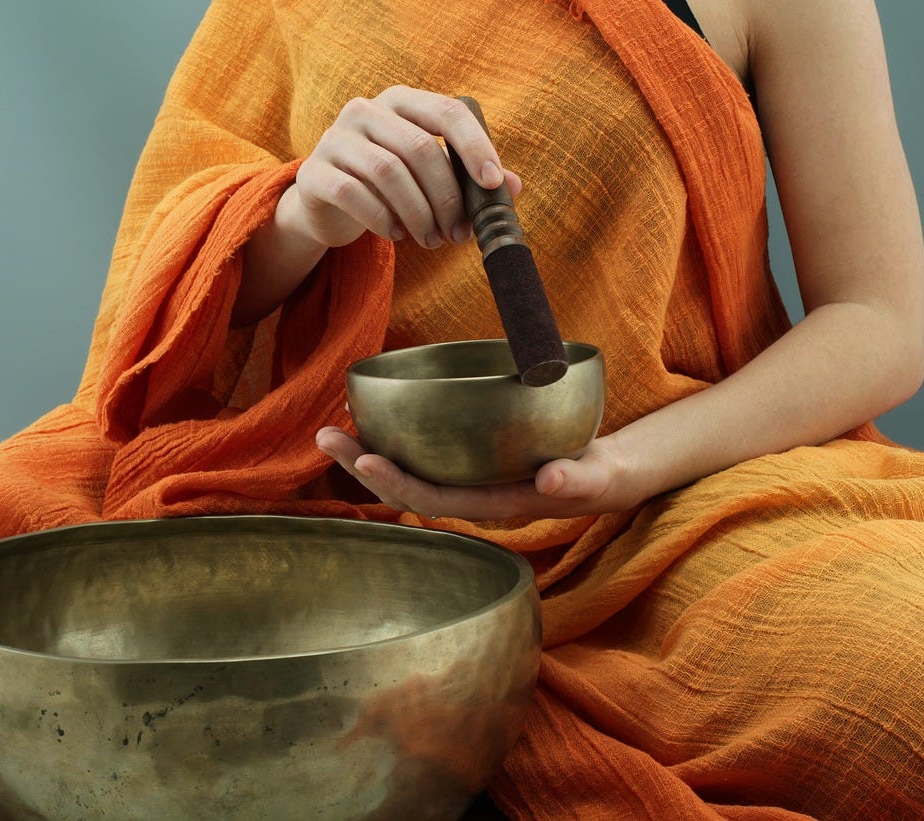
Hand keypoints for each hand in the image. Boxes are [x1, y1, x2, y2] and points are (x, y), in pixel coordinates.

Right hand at [290, 85, 522, 249]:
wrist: (325, 204)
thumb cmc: (386, 186)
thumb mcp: (427, 176)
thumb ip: (467, 176)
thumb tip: (514, 187)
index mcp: (401, 101)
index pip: (447, 111)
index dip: (474, 147)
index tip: (491, 184)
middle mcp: (365, 110)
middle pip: (420, 148)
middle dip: (446, 197)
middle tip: (458, 234)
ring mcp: (335, 138)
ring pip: (389, 173)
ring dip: (418, 214)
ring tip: (431, 241)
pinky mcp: (314, 173)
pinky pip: (355, 194)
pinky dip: (383, 220)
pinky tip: (396, 236)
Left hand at [315, 426, 639, 521]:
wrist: (600, 477)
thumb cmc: (596, 477)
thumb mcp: (595, 479)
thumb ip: (576, 480)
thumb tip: (550, 479)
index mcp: (492, 504)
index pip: (434, 498)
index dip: (397, 482)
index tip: (365, 459)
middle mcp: (468, 496)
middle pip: (404, 489)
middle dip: (361, 466)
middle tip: (323, 436)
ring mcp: (463, 482)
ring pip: (404, 474)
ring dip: (364, 455)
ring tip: (328, 431)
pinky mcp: (463, 465)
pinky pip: (417, 457)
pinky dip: (389, 440)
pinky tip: (367, 420)